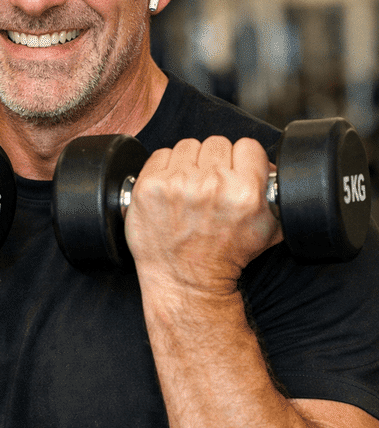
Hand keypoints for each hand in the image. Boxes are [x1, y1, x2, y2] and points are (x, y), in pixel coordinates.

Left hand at [125, 136, 282, 295]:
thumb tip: (273, 167)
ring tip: (189, 190)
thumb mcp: (269, 230)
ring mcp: (177, 184)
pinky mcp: (149, 186)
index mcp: (245, 191)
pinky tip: (170, 191)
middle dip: (215, 163)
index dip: (242, 161)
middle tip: (211, 187)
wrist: (187, 283)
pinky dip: (165, 169)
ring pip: (188, 146)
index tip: (235, 174)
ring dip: (189, 163)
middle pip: (217, 144)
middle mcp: (211, 184)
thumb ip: (278, 195)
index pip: (248, 146)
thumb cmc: (226, 258)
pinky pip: (161, 155)